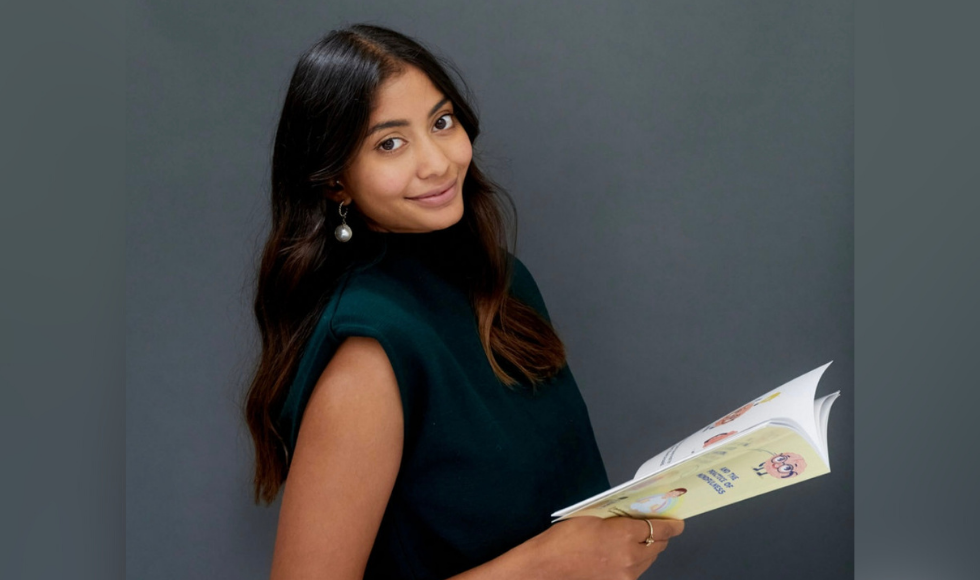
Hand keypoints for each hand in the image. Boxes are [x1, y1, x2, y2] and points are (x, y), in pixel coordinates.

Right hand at [517, 515, 684, 579]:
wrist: (548, 566)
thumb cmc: (566, 538)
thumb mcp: (595, 517)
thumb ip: (620, 518)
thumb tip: (637, 516)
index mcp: (626, 534)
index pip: (661, 528)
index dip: (672, 524)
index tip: (677, 522)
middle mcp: (632, 557)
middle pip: (659, 545)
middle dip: (660, 534)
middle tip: (656, 525)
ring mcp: (627, 575)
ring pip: (650, 559)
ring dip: (649, 548)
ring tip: (639, 539)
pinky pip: (637, 570)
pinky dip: (637, 560)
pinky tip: (625, 553)